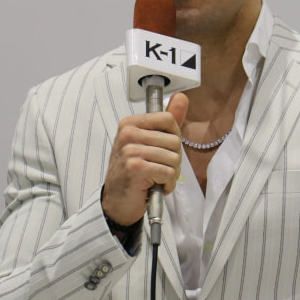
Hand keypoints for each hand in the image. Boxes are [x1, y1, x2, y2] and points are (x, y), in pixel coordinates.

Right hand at [101, 92, 188, 225]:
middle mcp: (127, 134)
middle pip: (174, 140)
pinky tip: (155, 186)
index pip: (168, 119)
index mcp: (130, 124)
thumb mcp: (149, 143)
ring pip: (173, 158)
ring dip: (171, 174)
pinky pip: (169, 172)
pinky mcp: (135, 168)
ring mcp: (130, 151)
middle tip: (159, 169)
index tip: (163, 150)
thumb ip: (166, 121)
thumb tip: (182, 97)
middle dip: (174, 160)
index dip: (173, 137)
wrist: (117, 202)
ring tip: (156, 178)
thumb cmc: (134, 172)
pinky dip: (168, 184)